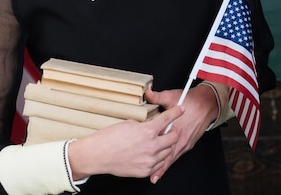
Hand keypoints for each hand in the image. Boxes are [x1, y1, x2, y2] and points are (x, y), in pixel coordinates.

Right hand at [68, 103, 184, 181]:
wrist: (99, 155)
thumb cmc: (110, 138)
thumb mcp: (129, 123)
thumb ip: (143, 125)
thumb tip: (149, 126)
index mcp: (148, 131)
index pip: (167, 119)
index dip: (176, 112)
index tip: (181, 109)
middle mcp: (152, 146)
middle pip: (173, 138)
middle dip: (172, 131)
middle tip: (168, 129)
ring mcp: (150, 160)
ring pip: (167, 152)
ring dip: (165, 145)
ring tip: (156, 142)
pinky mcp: (145, 171)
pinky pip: (158, 164)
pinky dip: (157, 157)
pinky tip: (150, 153)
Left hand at [144, 84, 219, 181]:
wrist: (207, 103)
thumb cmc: (191, 100)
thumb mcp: (172, 96)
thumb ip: (158, 96)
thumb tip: (147, 93)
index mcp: (176, 128)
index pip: (164, 144)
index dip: (156, 153)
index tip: (148, 161)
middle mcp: (182, 138)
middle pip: (169, 156)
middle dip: (160, 166)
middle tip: (152, 176)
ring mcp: (186, 142)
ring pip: (174, 157)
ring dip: (165, 165)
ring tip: (156, 175)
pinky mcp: (189, 143)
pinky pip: (179, 153)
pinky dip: (172, 159)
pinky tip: (166, 163)